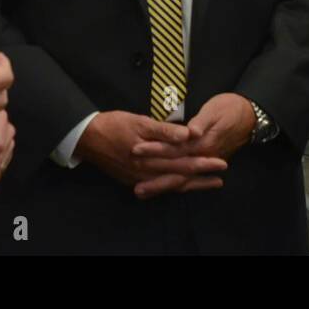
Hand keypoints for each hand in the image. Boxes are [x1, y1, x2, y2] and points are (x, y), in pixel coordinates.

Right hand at [75, 111, 226, 198]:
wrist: (86, 137)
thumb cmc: (114, 125)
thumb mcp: (139, 121)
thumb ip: (164, 131)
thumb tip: (188, 135)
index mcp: (150, 156)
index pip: (182, 162)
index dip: (202, 162)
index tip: (220, 162)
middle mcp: (146, 171)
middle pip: (180, 174)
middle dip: (202, 174)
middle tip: (222, 170)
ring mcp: (139, 178)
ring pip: (171, 183)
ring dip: (192, 183)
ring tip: (211, 183)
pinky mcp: (132, 180)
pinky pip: (159, 186)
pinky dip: (174, 186)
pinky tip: (184, 185)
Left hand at [129, 92, 255, 177]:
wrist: (249, 116)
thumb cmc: (229, 108)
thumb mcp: (215, 110)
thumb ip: (202, 122)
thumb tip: (191, 132)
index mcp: (203, 143)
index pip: (175, 148)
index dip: (155, 149)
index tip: (136, 150)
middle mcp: (203, 156)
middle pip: (175, 169)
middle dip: (155, 179)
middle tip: (135, 188)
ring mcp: (205, 162)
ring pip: (181, 178)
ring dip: (162, 186)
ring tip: (142, 193)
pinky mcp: (205, 162)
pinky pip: (188, 178)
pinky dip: (174, 184)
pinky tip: (161, 189)